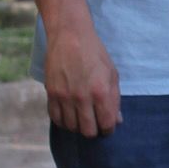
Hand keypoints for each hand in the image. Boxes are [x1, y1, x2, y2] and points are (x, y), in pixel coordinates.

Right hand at [43, 20, 120, 136]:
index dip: (108, 130)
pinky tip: (69, 116)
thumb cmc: (95, 54)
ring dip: (78, 127)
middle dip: (94, 131)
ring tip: (82, 119)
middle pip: (88, 131)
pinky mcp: (51, 93)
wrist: (70, 36)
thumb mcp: (112, 74)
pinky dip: (63, 121)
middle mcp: (82, 97)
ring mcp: (64, 96)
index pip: (106, 124)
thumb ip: (114, 99)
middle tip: (95, 124)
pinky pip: (56, 118)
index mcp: (101, 92)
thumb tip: (117, 120)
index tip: (107, 127)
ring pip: (71, 127)